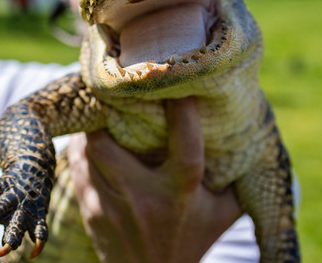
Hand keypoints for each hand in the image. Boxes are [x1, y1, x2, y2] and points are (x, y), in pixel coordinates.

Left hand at [67, 97, 241, 262]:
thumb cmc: (194, 238)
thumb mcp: (223, 210)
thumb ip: (231, 175)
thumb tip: (243, 130)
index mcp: (180, 194)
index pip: (186, 146)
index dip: (183, 112)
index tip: (178, 83)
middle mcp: (144, 198)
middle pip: (110, 144)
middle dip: (108, 115)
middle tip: (113, 94)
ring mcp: (112, 206)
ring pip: (88, 151)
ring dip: (92, 129)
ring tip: (99, 111)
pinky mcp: (91, 211)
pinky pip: (78, 168)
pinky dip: (82, 149)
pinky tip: (90, 139)